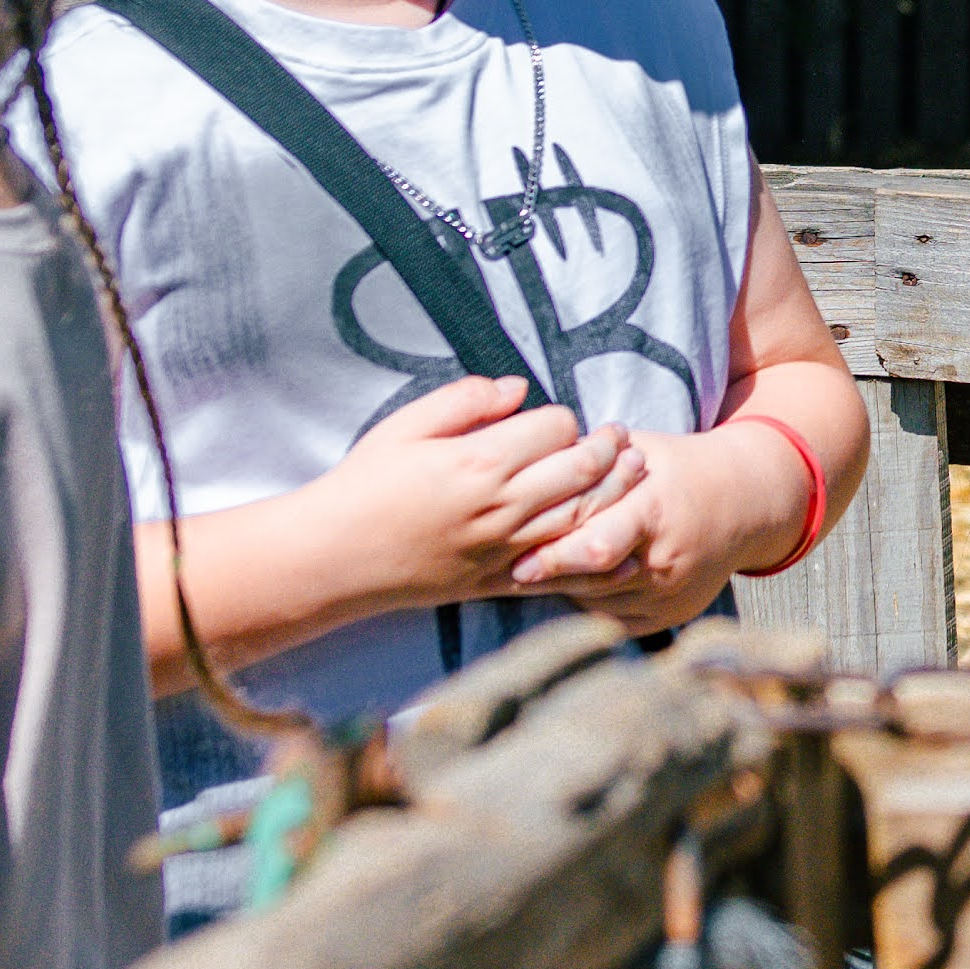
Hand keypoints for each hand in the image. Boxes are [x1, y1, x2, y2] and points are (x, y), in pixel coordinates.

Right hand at [317, 374, 644, 613]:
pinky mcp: (501, 581)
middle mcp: (502, 506)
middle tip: (622, 436)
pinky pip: (565, 570)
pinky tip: (627, 548)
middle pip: (583, 471)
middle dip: (610, 449)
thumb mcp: (404, 426)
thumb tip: (518, 387)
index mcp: (479, 461)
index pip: (555, 428)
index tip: (558, 420)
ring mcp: (506, 549)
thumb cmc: (364, 485)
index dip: (564, 419)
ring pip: (586, 517)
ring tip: (635, 471)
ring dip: (618, 492)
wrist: (334, 557)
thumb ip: (464, 400)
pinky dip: (601, 560)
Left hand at [507, 417, 812, 632]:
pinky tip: (566, 586)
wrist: (745, 503)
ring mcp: (670, 595)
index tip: (514, 562)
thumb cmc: (678, 469)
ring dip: (561, 591)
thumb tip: (530, 458)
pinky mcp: (669, 616)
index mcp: (656, 512)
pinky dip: (586, 604)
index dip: (554, 557)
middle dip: (546, 577)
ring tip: (525, 578)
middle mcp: (665, 561)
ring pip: (598, 603)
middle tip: (505, 574)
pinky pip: (613, 618)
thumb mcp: (641, 447)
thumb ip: (590, 458)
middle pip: (592, 580)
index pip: (597, 546)